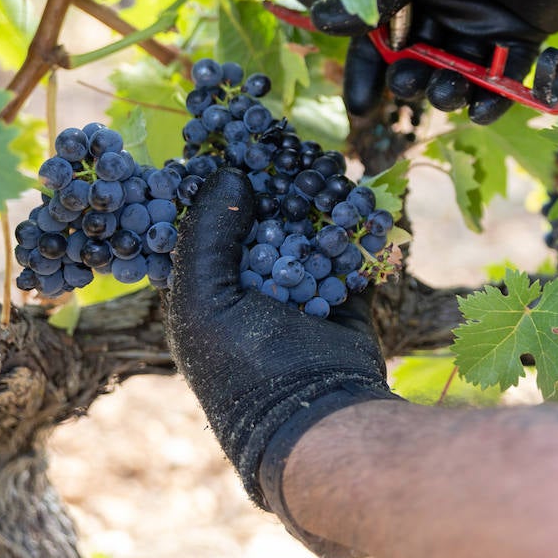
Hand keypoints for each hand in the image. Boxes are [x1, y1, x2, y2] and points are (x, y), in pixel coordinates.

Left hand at [167, 170, 400, 554]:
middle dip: (273, 182)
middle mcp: (249, 287)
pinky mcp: (342, 295)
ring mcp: (298, 290)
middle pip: (259, 217)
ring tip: (320, 161)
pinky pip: (345, 249)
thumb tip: (229, 172)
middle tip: (284, 142)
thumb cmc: (246, 368)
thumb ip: (207, 234)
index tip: (230, 141)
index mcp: (205, 291)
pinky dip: (350, 223)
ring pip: (305, 227)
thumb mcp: (204, 300)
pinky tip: (353, 195)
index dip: (215, 183)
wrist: (320, 417)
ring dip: (314, 197)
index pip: (205, 223)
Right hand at [313, 0, 557, 124]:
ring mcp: (480, 21)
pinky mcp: (519, 37)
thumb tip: (322, 20)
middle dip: (410, 81)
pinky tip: (481, 111)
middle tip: (411, 86)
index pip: (376, 31)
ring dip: (447, 91)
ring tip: (446, 95)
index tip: (363, 106)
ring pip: (456, 71)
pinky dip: (492, 99)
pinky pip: (502, 77)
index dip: (367, 71)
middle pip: (416, 58)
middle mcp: (442, 2)